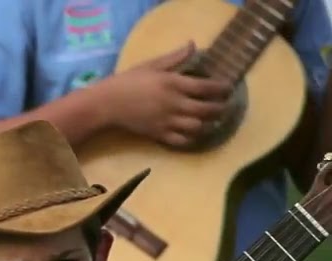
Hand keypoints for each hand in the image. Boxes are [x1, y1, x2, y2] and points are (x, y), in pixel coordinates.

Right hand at [93, 42, 232, 147]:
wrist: (106, 104)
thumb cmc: (128, 81)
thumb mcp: (151, 65)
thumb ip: (174, 57)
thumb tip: (193, 45)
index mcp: (173, 84)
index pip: (206, 87)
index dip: (222, 88)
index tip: (229, 88)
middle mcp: (174, 104)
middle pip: (206, 109)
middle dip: (220, 109)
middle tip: (225, 107)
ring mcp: (166, 121)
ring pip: (197, 127)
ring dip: (208, 124)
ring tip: (213, 121)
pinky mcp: (158, 134)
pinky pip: (181, 140)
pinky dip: (191, 138)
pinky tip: (194, 134)